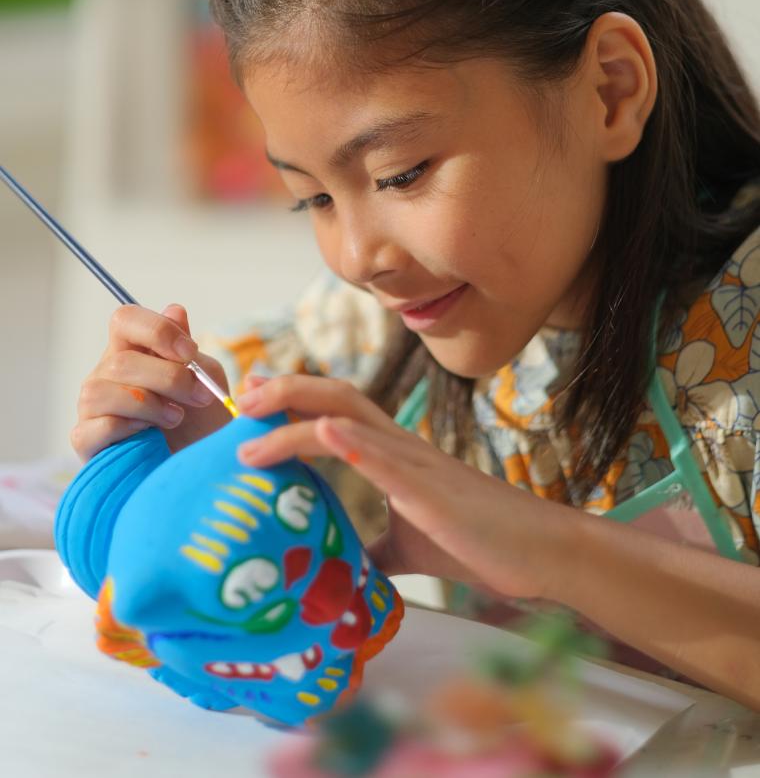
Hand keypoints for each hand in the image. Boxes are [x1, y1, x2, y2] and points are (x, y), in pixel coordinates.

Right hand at [71, 303, 231, 461]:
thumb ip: (187, 349)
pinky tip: (151, 435)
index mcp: (132, 350)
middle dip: (168, 378)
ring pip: (103, 390)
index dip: (157, 330)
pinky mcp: (86, 439)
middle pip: (121, 360)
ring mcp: (92, 407)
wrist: (196, 466)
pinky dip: (131, 428)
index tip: (190, 353)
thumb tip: (175, 311)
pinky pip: (99, 426)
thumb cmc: (200, 421)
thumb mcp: (206, 379)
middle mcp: (106, 373)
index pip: (125, 319)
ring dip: (150, 404)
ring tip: (176, 418)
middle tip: (200, 396)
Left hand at [234, 375, 554, 601]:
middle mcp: (401, 446)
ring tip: (253, 418)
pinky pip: (387, 459)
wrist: (540, 552)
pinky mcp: (432, 491)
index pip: (337, 412)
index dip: (294, 399)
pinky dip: (352, 442)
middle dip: (286, 391)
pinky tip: (324, 431)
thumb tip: (342, 570)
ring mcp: (416, 463)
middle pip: (337, 398)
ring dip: (297, 413)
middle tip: (242, 397)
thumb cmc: (480, 543)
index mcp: (395, 455)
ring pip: (351, 419)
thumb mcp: (410, 547)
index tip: (252, 399)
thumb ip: (376, 547)